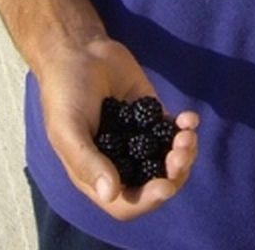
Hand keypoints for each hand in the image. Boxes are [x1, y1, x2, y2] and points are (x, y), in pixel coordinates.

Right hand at [38, 36, 199, 220]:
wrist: (78, 51)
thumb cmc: (64, 92)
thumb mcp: (68, 129)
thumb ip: (88, 162)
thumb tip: (110, 194)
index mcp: (96, 174)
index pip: (125, 203)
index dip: (147, 200)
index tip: (166, 185)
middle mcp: (120, 161)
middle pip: (154, 183)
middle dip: (173, 174)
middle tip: (181, 153)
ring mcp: (138, 138)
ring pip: (168, 159)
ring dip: (184, 152)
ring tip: (186, 134)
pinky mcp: (151, 113)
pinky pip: (173, 129)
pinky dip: (186, 128)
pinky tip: (189, 118)